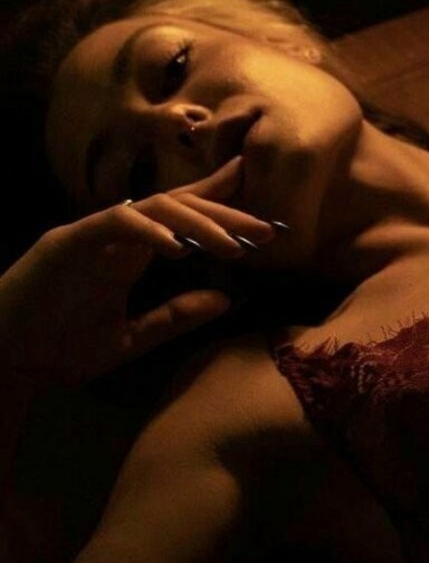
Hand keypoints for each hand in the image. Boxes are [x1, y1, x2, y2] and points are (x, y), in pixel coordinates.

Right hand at [0, 158, 276, 387]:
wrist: (5, 361)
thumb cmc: (59, 349)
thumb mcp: (133, 337)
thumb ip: (177, 316)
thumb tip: (227, 298)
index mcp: (132, 253)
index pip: (183, 217)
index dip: (220, 202)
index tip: (263, 205)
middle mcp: (116, 236)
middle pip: (179, 207)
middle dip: (226, 214)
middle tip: (268, 231)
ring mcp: (91, 234)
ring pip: (154, 207)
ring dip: (199, 223)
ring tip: (234, 247)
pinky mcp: (67, 242)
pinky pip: (115, 222)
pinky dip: (149, 230)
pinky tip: (179, 248)